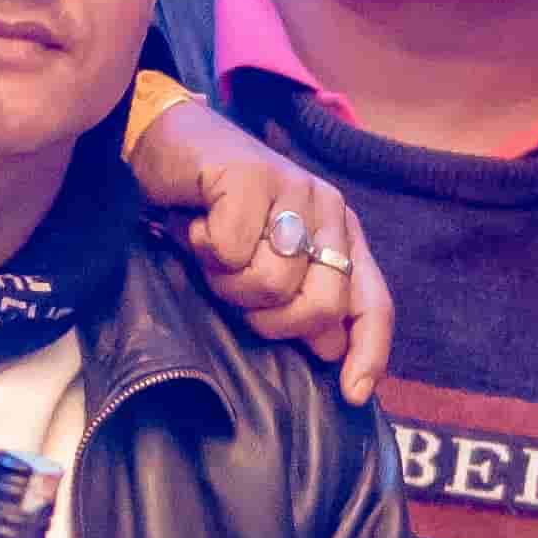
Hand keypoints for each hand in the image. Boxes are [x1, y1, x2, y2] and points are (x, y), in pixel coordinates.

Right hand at [130, 88, 392, 400]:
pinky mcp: (252, 177)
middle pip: (321, 305)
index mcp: (340, 233)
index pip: (373, 302)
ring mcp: (294, 188)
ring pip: (273, 283)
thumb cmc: (212, 212)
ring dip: (228, 281)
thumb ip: (300, 301)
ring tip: (213, 250)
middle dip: (270, 317)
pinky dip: (204, 250)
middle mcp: (328, 209)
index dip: (369, 351)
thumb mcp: (261, 265)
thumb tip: (331, 348)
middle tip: (234, 286)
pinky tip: (197, 225)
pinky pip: (232, 253)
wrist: (164, 145)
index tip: (352, 392)